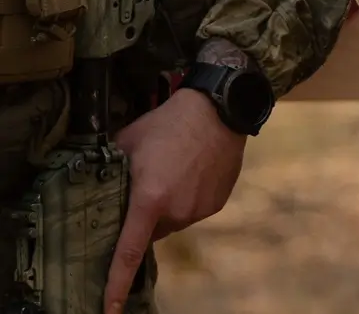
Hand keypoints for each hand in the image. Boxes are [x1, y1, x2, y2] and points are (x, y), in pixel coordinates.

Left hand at [105, 88, 246, 313]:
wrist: (219, 109)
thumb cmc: (167, 123)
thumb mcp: (128, 143)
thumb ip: (110, 172)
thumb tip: (94, 189)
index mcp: (150, 200)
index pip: (128, 252)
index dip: (116, 284)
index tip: (108, 309)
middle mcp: (177, 212)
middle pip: (151, 230)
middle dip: (145, 216)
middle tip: (147, 184)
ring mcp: (200, 210)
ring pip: (173, 221)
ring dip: (168, 206)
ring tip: (174, 171)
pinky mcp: (217, 203)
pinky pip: (193, 211)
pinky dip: (188, 198)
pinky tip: (192, 173)